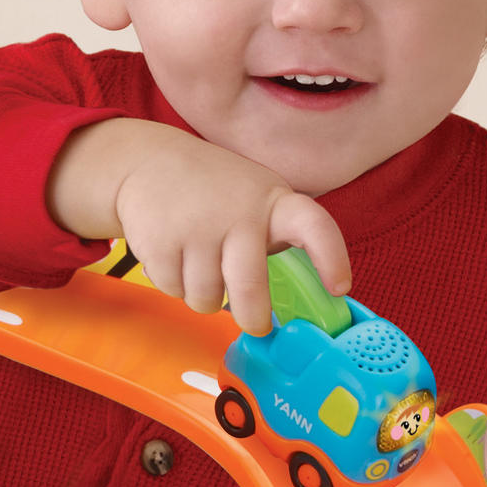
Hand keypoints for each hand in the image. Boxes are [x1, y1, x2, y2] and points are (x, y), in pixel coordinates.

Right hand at [45, 118, 350, 333]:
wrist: (148, 162)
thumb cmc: (214, 191)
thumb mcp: (253, 199)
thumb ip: (271, 238)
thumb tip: (284, 304)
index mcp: (273, 201)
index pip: (314, 226)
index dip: (331, 259)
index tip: (338, 288)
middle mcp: (238, 214)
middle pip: (249, 288)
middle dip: (252, 317)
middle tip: (254, 324)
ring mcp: (196, 228)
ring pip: (205, 298)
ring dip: (202, 296)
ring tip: (198, 267)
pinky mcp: (159, 243)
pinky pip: (172, 290)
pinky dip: (172, 284)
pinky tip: (172, 256)